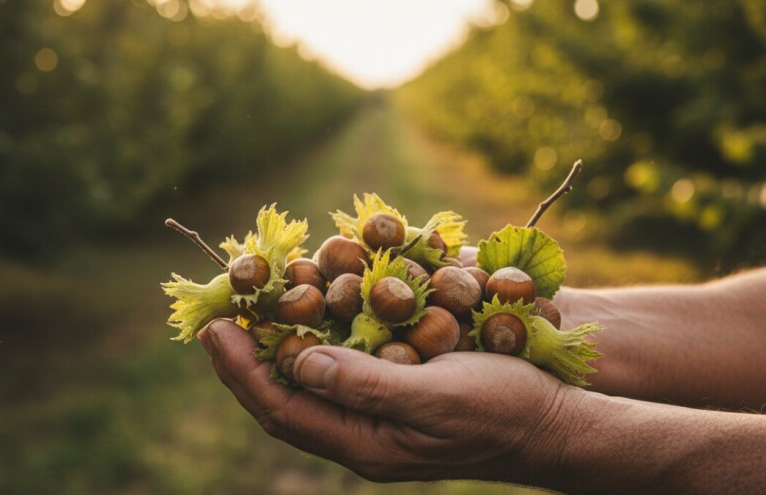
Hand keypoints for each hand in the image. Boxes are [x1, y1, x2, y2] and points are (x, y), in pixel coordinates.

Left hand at [198, 318, 575, 483]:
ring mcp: (377, 416)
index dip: (242, 370)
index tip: (213, 328)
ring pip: (308, 385)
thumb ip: (366, 382)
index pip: (282, 408)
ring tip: (246, 315)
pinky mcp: (395, 393)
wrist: (552, 421)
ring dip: (274, 350)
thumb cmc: (502, 407)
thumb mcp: (435, 395)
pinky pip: (339, 372)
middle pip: (284, 399)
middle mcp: (361, 433)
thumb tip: (298, 359)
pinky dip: (314, 342)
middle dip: (245, 360)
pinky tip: (307, 316)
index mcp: (364, 443)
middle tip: (215, 318)